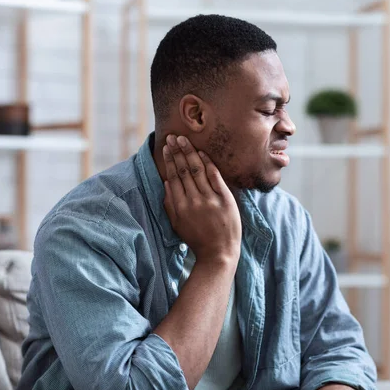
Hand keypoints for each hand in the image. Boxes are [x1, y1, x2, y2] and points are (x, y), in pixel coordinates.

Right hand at [163, 135, 241, 263]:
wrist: (218, 253)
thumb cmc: (197, 239)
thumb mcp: (176, 224)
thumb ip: (169, 204)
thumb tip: (165, 183)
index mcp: (180, 206)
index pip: (172, 177)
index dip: (169, 160)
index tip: (166, 147)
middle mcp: (193, 200)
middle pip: (183, 170)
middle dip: (177, 151)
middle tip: (172, 136)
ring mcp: (209, 199)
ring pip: (197, 170)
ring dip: (189, 152)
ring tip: (184, 139)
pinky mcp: (224, 199)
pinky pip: (214, 176)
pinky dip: (207, 163)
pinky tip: (201, 152)